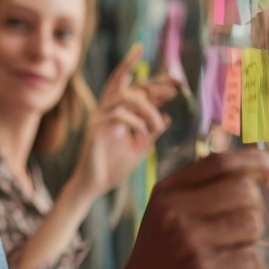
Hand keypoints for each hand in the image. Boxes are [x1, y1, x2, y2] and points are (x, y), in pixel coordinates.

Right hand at [71, 44, 177, 199]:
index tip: (173, 91)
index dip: (153, 88)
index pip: (133, 91)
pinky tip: (144, 134)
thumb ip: (151, 132)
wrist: (95, 186)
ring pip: (122, 96)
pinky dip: (135, 122)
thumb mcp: (140, 149)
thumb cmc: (114, 169)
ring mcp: (99, 117)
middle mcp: (106, 111)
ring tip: (157, 124)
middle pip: (122, 82)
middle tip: (172, 90)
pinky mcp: (94, 128)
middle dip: (149, 83)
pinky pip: (117, 114)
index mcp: (116, 114)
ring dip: (146, 107)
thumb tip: (167, 117)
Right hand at [109, 150, 268, 268]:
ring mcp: (187, 242)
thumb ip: (201, 196)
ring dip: (250, 245)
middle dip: (255, 211)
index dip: (259, 162)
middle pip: (243, 190)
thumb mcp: (166, 221)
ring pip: (251, 224)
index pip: (221, 162)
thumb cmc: (161, 268)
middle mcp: (173, 212)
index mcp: (165, 193)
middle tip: (241, 237)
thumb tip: (260, 176)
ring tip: (230, 262)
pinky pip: (252, 260)